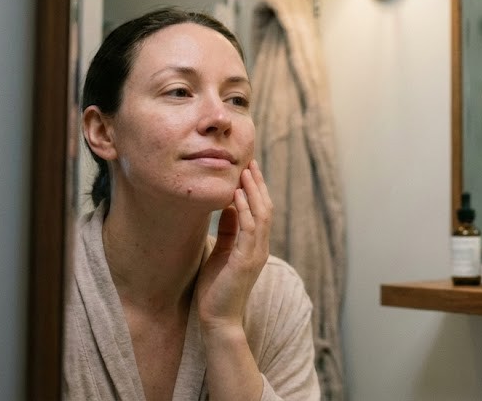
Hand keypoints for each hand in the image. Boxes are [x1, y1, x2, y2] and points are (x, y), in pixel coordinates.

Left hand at [195, 160, 272, 330]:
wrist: (218, 320)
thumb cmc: (216, 289)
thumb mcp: (222, 252)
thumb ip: (229, 231)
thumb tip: (230, 207)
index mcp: (255, 245)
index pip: (260, 210)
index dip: (256, 188)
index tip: (246, 168)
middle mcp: (260, 247)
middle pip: (266, 207)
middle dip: (257, 183)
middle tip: (249, 161)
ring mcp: (256, 254)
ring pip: (261, 214)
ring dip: (253, 191)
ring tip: (244, 171)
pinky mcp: (246, 261)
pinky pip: (250, 228)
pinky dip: (246, 209)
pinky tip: (237, 194)